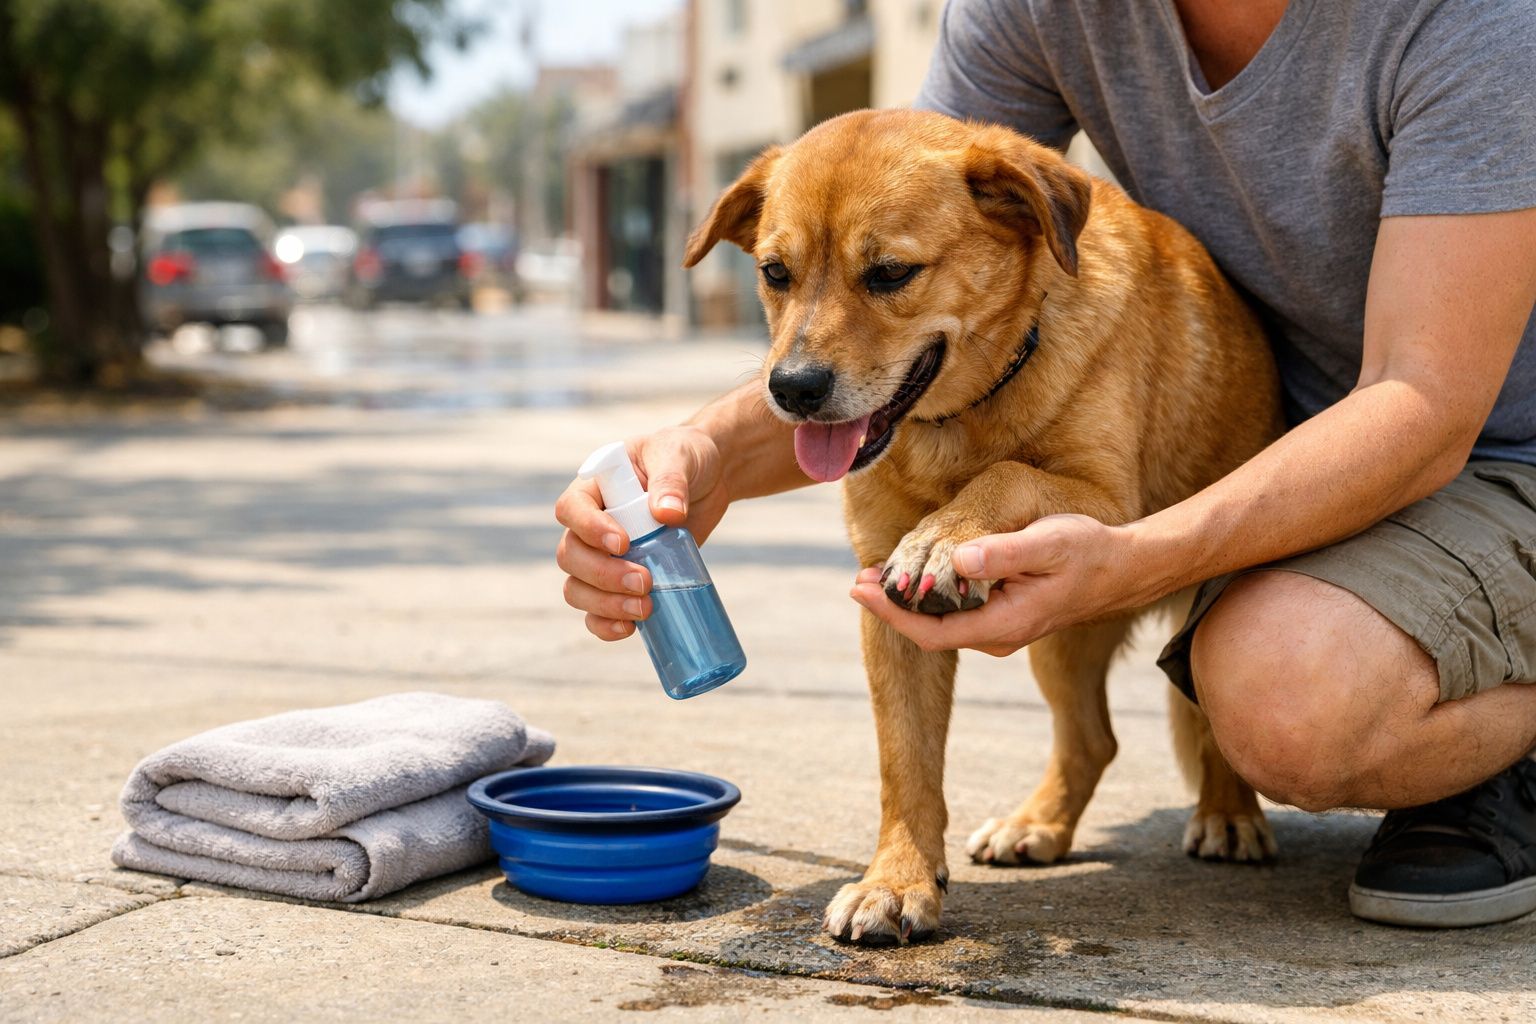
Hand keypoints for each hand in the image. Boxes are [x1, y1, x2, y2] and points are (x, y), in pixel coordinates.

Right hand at [554, 426, 728, 640]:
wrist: (711, 477)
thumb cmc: (688, 457)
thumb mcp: (681, 455)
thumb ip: (672, 479)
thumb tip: (666, 513)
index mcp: (595, 488)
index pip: (571, 510)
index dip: (590, 530)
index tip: (623, 542)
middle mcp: (590, 524)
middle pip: (570, 556)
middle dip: (602, 575)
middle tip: (644, 582)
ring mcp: (604, 555)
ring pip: (578, 588)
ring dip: (604, 605)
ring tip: (644, 608)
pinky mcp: (622, 579)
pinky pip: (597, 610)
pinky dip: (606, 624)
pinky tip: (630, 629)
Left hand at [849, 515, 1144, 654]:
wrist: (1123, 570)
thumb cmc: (1088, 553)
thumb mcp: (1048, 544)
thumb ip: (1003, 553)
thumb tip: (959, 559)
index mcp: (1004, 624)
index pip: (931, 630)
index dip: (892, 612)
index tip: (862, 588)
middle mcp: (998, 636)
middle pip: (929, 632)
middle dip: (892, 607)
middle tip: (859, 578)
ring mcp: (1000, 630)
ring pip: (940, 624)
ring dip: (907, 602)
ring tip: (877, 575)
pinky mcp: (1003, 617)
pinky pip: (955, 615)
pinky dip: (929, 598)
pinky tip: (916, 576)